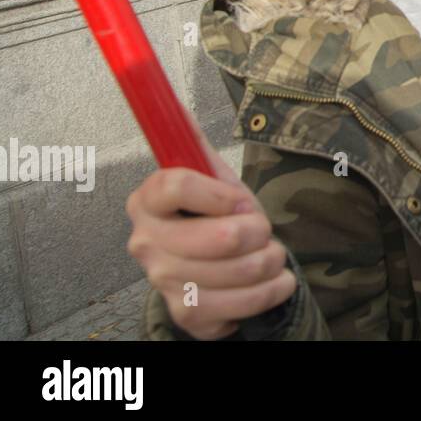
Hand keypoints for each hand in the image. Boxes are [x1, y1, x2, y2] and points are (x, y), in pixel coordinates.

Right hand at [126, 143, 294, 339]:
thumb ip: (195, 143)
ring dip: (269, 262)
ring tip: (271, 256)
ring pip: (236, 273)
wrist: (214, 271)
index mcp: (148, 201)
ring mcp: (164, 283)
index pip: (173, 186)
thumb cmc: (214, 216)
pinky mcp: (188, 315)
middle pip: (216, 237)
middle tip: (263, 230)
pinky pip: (241, 307)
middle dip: (258, 232)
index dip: (218, 193)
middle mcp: (147, 243)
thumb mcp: (212, 177)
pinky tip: (273, 283)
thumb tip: (177, 105)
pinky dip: (270, 293)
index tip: (238, 200)